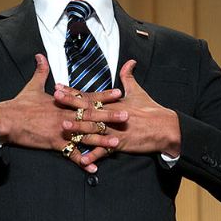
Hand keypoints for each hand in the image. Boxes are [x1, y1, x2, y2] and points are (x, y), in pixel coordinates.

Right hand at [0, 55, 112, 172]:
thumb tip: (41, 56)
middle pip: (91, 116)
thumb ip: (41, 71)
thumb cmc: (20, 104)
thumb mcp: (32, 86)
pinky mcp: (54, 143)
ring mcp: (61, 130)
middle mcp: (65, 115)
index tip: (119, 93)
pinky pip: (71, 154)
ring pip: (86, 136)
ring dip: (102, 140)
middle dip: (110, 116)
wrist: (7, 120)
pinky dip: (82, 161)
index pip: (87, 97)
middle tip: (127, 117)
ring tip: (117, 143)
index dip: (103, 96)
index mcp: (63, 102)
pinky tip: (93, 167)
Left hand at [62, 60, 180, 156]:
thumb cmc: (151, 109)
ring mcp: (116, 130)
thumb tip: (129, 61)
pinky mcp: (121, 143)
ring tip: (63, 128)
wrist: (166, 127)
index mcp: (113, 102)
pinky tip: (82, 159)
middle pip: (88, 109)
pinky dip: (93, 155)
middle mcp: (112, 115)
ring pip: (94, 129)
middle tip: (55, 99)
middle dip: (70, 105)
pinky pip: (104, 151)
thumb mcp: (138, 91)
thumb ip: (129, 77)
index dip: (73, 92)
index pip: (89, 96)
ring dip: (78, 129)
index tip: (59, 86)